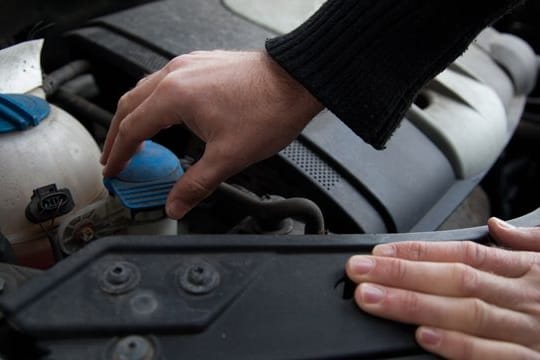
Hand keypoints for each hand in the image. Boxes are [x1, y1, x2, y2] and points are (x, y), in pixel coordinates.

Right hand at [101, 50, 321, 217]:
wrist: (296, 82)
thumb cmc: (268, 110)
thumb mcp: (228, 157)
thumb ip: (195, 185)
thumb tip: (175, 206)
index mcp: (174, 96)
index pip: (131, 128)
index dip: (119, 154)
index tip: (113, 170)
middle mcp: (176, 74)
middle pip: (130, 105)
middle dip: (117, 134)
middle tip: (113, 156)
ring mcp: (189, 65)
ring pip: (146, 90)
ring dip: (134, 115)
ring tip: (132, 138)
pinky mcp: (203, 63)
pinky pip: (166, 81)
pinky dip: (155, 102)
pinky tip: (163, 115)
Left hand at [346, 218, 539, 358]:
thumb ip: (529, 243)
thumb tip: (498, 227)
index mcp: (525, 270)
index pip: (462, 254)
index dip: (417, 252)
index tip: (379, 252)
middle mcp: (523, 296)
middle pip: (454, 279)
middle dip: (402, 274)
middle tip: (360, 273)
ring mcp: (530, 330)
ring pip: (464, 313)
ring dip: (414, 306)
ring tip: (373, 299)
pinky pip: (494, 356)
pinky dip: (459, 346)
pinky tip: (425, 337)